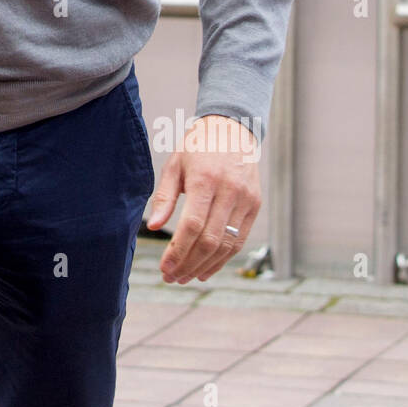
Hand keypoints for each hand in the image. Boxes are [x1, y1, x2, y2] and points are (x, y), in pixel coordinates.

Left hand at [145, 114, 260, 283]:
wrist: (232, 128)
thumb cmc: (197, 147)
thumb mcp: (174, 165)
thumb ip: (164, 196)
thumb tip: (152, 226)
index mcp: (206, 180)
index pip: (193, 226)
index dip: (178, 251)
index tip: (164, 268)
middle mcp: (230, 191)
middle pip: (210, 240)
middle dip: (189, 264)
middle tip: (171, 277)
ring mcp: (246, 199)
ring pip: (227, 245)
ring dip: (205, 266)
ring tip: (185, 277)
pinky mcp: (255, 205)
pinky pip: (240, 240)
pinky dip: (223, 259)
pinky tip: (206, 269)